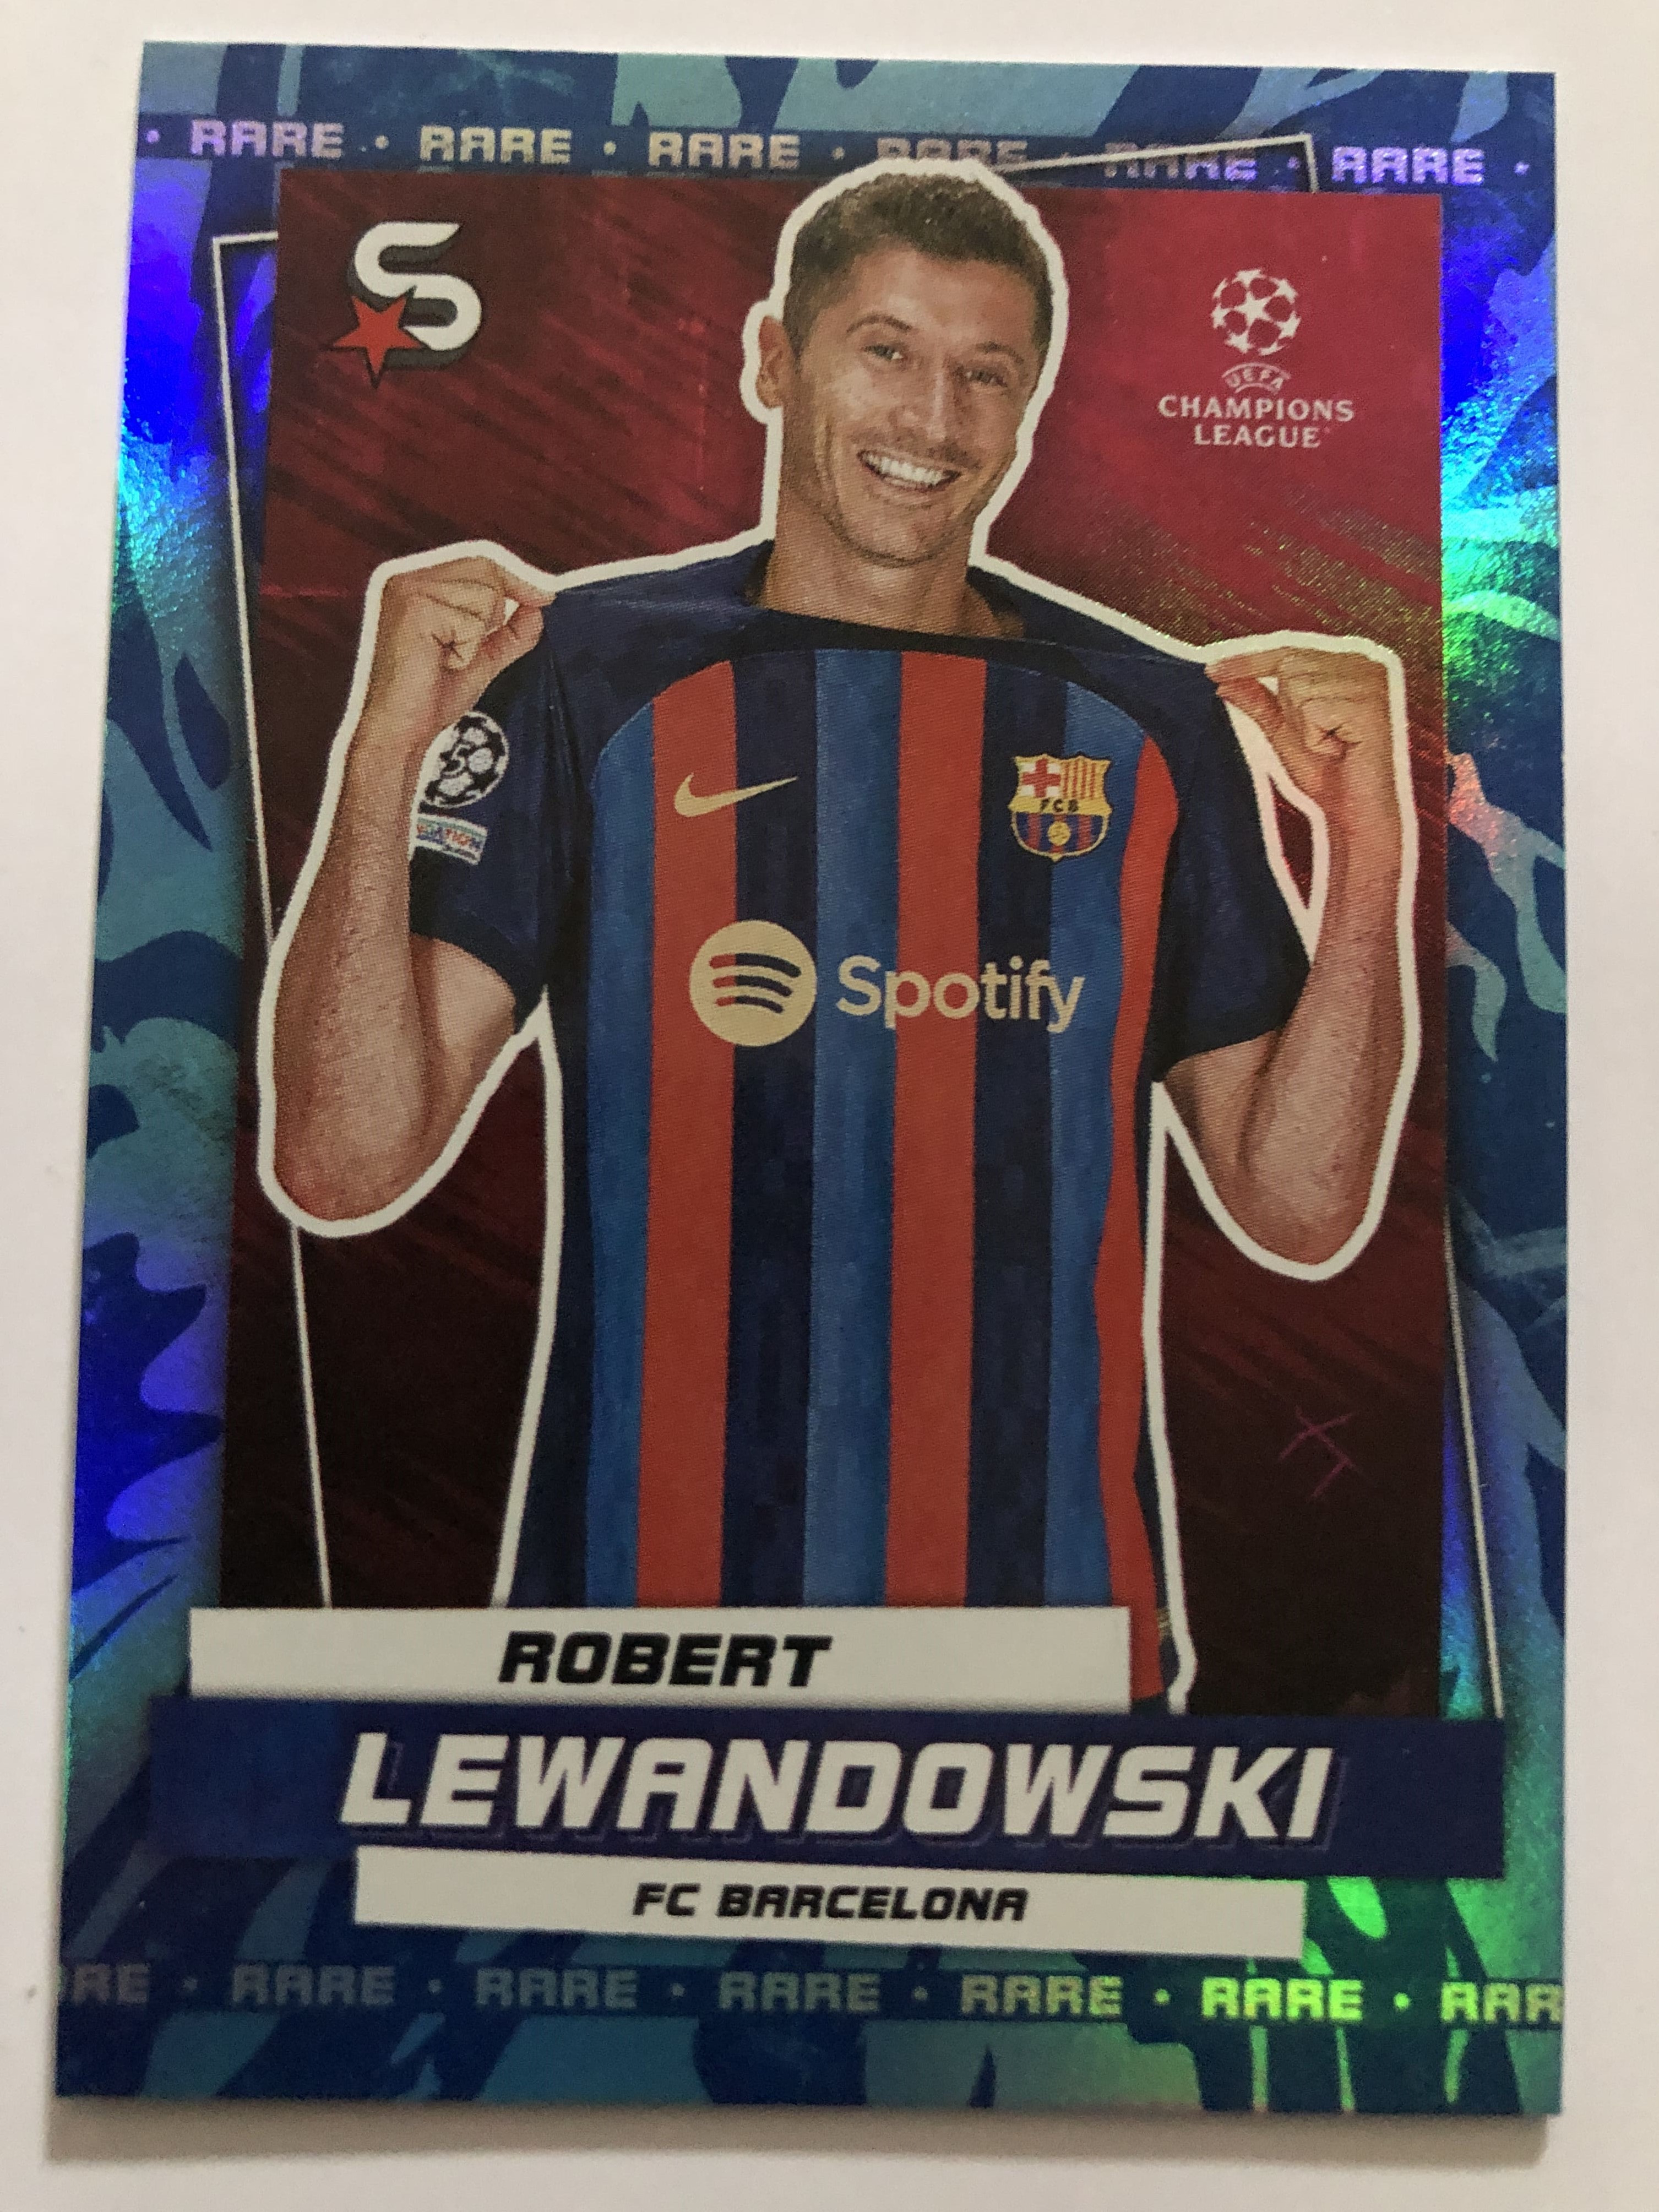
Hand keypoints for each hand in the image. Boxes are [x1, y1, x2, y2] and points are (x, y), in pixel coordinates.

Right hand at [354, 551, 555, 762]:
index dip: (516, 577)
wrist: (402, 729)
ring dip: (475, 637)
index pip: (479, 560)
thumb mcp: (482, 656)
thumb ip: (511, 629)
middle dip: (492, 615)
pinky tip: (441, 661)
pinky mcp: (415, 607)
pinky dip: (466, 648)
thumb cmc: (431, 696)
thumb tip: (540, 601)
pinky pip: (472, 620)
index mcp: (420, 582)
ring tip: (446, 657)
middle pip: (486, 571)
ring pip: (484, 594)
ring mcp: (410, 588)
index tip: (544, 596)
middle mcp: (410, 576)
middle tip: (460, 651)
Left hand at [1206, 647, 1397, 831]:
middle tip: (1318, 739)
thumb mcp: (1283, 731)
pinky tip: (1338, 748)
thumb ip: (1258, 701)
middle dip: (1290, 709)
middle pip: (1290, 666)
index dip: (1248, 660)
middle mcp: (1363, 664)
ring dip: (1304, 726)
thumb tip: (1224, 680)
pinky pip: (1314, 710)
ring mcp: (1370, 681)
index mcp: (1345, 663)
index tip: (1211, 670)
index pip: (1288, 650)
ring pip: (1299, 687)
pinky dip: (1316, 737)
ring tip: (1330, 744)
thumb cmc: (1326, 771)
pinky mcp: (1370, 704)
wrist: (1353, 809)